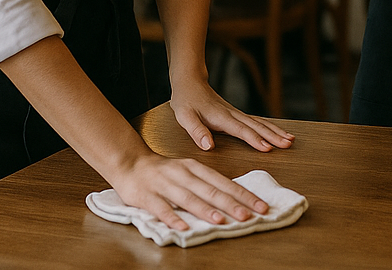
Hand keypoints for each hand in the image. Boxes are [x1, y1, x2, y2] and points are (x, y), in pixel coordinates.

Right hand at [109, 149, 272, 231]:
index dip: (243, 194)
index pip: (225, 182)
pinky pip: (161, 209)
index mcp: (197, 168)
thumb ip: (208, 184)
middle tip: (249, 215)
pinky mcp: (148, 197)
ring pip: (189, 198)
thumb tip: (234, 199)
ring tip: (221, 220)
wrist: (131, 163)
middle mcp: (185, 175)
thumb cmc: (165, 172)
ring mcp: (166, 185)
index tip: (260, 206)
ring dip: (205, 210)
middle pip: (211, 190)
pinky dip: (173, 218)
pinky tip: (183, 227)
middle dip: (231, 203)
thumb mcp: (190, 172)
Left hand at [169, 75, 294, 154]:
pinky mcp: (237, 115)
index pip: (241, 130)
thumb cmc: (186, 101)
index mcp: (222, 117)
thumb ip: (197, 131)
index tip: (268, 148)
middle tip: (288, 144)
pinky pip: (257, 122)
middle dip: (273, 136)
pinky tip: (278, 132)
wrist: (191, 83)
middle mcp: (233, 115)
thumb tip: (209, 146)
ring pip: (260, 123)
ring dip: (275, 131)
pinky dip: (269, 127)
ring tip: (290, 140)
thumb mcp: (185, 117)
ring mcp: (236, 114)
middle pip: (257, 126)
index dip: (254, 140)